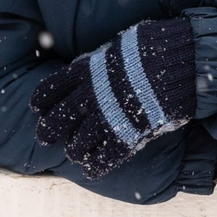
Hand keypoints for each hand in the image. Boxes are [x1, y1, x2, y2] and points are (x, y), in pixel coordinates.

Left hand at [30, 19, 196, 178]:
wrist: (180, 60)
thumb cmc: (153, 47)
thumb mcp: (119, 46)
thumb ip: (103, 61)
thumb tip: (95, 62)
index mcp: (86, 71)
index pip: (52, 89)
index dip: (42, 100)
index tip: (37, 108)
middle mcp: (89, 96)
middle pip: (58, 119)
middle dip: (48, 131)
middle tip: (44, 138)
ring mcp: (107, 118)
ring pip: (78, 143)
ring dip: (74, 150)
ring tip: (75, 153)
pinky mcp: (127, 135)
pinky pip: (104, 158)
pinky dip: (96, 166)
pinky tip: (92, 170)